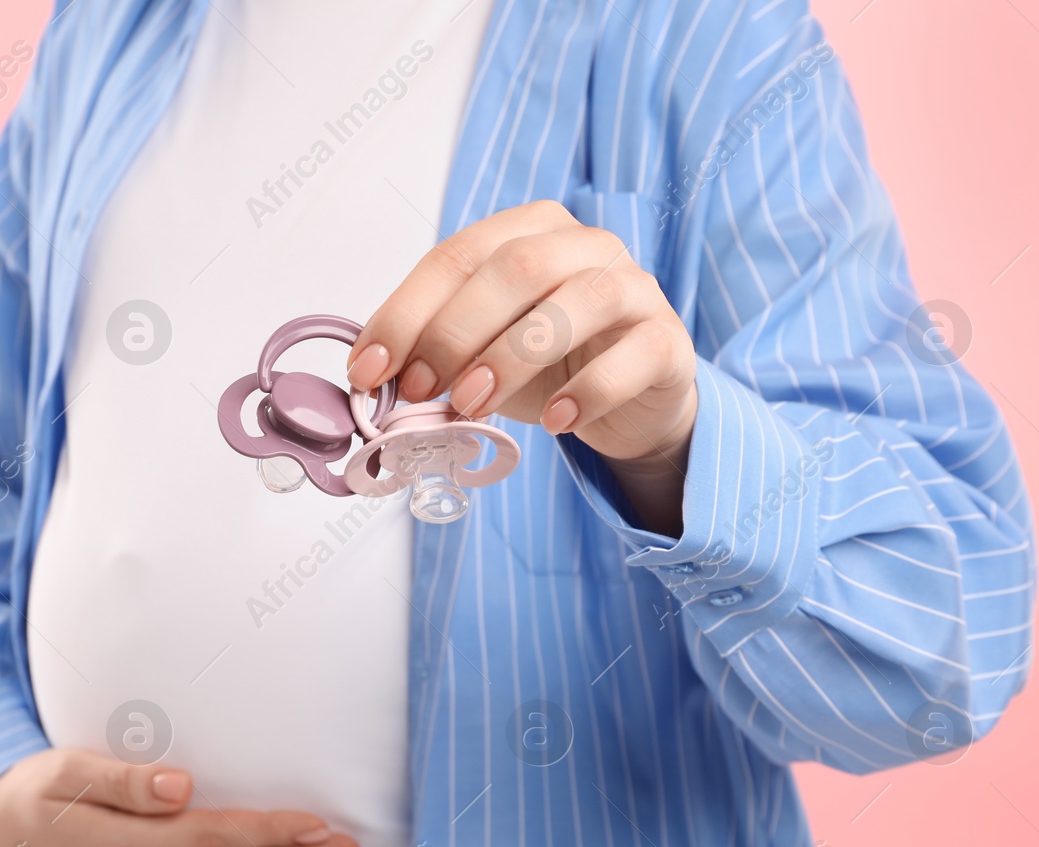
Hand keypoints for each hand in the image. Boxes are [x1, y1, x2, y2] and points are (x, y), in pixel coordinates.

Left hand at [346, 199, 698, 534]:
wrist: (632, 403)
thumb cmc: (550, 368)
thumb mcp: (480, 354)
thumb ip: (433, 352)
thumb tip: (370, 380)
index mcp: (529, 231)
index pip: (457, 255)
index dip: (406, 312)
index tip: (368, 370)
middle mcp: (585, 245)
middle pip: (515, 267)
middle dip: (454, 331)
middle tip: (418, 389)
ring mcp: (634, 288)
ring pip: (575, 301)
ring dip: (510, 357)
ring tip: (471, 406)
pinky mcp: (669, 340)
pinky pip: (632, 357)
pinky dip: (589, 391)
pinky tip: (557, 423)